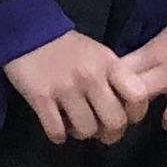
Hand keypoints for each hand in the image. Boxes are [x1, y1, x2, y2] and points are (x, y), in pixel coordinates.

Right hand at [3, 29, 141, 146]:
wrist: (28, 31)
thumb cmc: (68, 47)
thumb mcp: (99, 54)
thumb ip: (114, 77)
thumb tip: (126, 108)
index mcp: (109, 64)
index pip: (138, 96)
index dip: (135, 114)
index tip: (125, 116)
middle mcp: (91, 77)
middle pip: (115, 121)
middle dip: (110, 133)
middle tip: (100, 130)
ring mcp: (65, 88)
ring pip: (87, 130)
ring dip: (82, 134)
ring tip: (75, 124)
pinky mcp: (41, 97)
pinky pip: (57, 131)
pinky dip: (58, 135)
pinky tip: (57, 127)